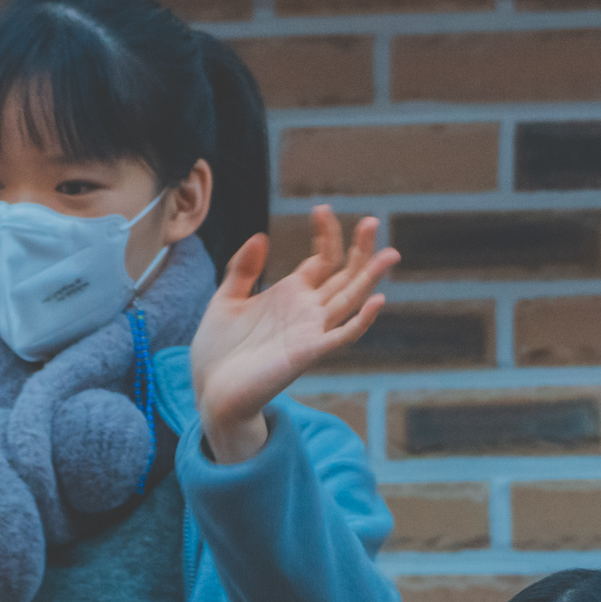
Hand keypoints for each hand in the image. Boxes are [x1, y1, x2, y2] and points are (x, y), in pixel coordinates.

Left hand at [188, 206, 397, 463]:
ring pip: (350, 300)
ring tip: (390, 254)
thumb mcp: (226, 300)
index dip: (326, 235)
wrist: (211, 392)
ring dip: (371, 279)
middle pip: (344, 275)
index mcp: (290, 294)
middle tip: (371, 221)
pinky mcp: (307, 353)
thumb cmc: (218, 351)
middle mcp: (307, 311)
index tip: (321, 209)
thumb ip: (243, 270)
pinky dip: (361, 321)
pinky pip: (342, 337)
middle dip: (359, 249)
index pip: (322, 260)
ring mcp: (310, 332)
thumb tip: (262, 236)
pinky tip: (377, 301)